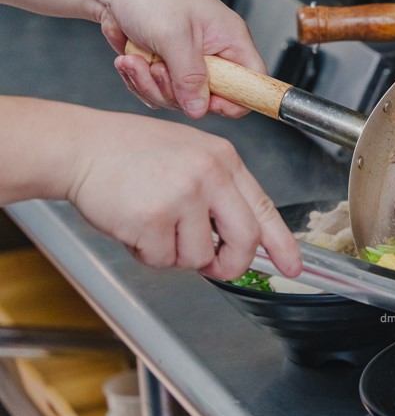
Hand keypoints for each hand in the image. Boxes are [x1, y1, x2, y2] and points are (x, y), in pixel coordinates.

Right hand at [66, 110, 301, 279]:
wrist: (80, 147)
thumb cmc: (130, 153)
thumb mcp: (189, 156)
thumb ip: (218, 193)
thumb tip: (240, 241)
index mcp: (223, 159)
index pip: (264, 207)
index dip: (282, 243)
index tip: (292, 266)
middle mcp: (209, 174)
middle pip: (245, 240)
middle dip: (232, 264)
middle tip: (216, 268)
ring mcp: (183, 195)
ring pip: (200, 256)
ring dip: (176, 254)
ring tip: (154, 224)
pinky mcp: (153, 218)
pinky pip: (164, 260)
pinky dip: (148, 254)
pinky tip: (135, 226)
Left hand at [105, 0, 265, 119]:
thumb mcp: (173, 35)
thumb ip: (189, 77)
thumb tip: (199, 109)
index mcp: (229, 39)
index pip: (252, 82)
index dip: (236, 99)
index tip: (208, 103)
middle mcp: (213, 53)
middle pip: (210, 98)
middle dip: (176, 92)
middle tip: (157, 69)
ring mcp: (186, 61)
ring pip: (179, 98)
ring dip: (150, 85)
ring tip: (134, 60)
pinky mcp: (164, 67)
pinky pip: (157, 92)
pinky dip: (138, 81)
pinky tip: (128, 60)